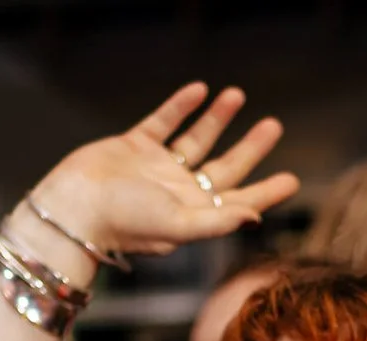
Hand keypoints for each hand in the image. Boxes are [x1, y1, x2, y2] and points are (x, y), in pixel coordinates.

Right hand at [28, 83, 299, 260]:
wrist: (73, 206)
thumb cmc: (125, 223)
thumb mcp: (178, 224)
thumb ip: (218, 221)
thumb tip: (255, 217)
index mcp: (194, 214)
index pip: (240, 201)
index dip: (266, 192)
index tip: (293, 179)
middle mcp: (179, 192)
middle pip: (224, 168)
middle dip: (250, 148)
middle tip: (274, 126)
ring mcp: (156, 169)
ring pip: (196, 140)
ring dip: (217, 118)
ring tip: (238, 94)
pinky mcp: (133, 147)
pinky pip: (163, 122)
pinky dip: (181, 106)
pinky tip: (200, 89)